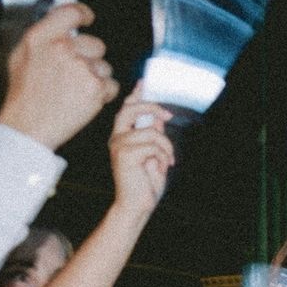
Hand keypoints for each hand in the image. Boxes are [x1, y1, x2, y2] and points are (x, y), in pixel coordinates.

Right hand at [0, 3, 119, 150]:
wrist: (30, 124)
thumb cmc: (26, 93)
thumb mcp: (23, 55)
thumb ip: (45, 36)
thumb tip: (63, 23)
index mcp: (41, 37)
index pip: (72, 11)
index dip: (83, 14)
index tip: (87, 18)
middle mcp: (61, 48)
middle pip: (96, 43)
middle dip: (90, 58)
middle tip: (74, 73)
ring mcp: (81, 67)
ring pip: (105, 66)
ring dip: (96, 77)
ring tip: (75, 90)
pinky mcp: (95, 86)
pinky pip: (111, 84)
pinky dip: (102, 94)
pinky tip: (84, 100)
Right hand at [107, 92, 174, 216]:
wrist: (138, 204)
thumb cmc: (145, 182)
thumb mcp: (155, 155)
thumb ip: (155, 136)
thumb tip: (160, 117)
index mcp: (123, 136)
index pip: (127, 109)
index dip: (135, 95)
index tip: (145, 82)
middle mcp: (117, 137)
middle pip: (131, 110)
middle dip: (152, 107)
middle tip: (169, 115)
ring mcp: (118, 145)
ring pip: (151, 131)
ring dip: (166, 147)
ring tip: (166, 162)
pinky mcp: (124, 154)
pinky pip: (153, 145)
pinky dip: (163, 156)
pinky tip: (160, 168)